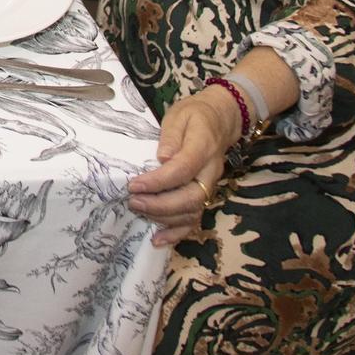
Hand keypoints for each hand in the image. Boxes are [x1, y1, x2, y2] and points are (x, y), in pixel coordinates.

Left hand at [128, 89, 240, 247]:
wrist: (221, 119)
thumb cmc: (194, 115)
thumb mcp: (179, 115)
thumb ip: (171, 135)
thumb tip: (163, 157)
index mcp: (203, 147)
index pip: (182, 170)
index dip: (158, 181)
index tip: (134, 185)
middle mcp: (210, 171)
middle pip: (191, 197)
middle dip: (160, 204)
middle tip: (133, 201)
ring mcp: (210, 186)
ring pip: (193, 212)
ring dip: (164, 218)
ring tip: (138, 211)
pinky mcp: (205, 195)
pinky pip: (196, 220)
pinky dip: (177, 233)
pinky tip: (158, 240)